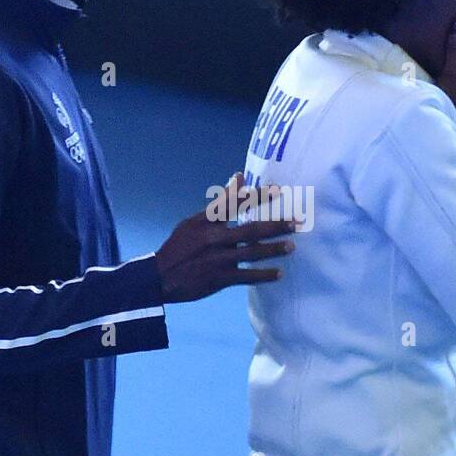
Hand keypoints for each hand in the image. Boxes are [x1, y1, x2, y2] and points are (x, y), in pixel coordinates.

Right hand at [154, 172, 296, 303]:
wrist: (159, 278)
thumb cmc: (179, 247)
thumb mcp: (194, 221)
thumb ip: (220, 203)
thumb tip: (239, 177)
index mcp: (205, 221)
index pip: (234, 204)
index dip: (257, 196)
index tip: (278, 191)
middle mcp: (212, 238)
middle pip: (250, 229)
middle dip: (275, 225)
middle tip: (296, 221)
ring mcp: (217, 259)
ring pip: (251, 253)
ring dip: (273, 249)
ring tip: (292, 246)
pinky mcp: (218, 278)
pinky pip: (246, 276)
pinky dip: (263, 275)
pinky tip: (279, 273)